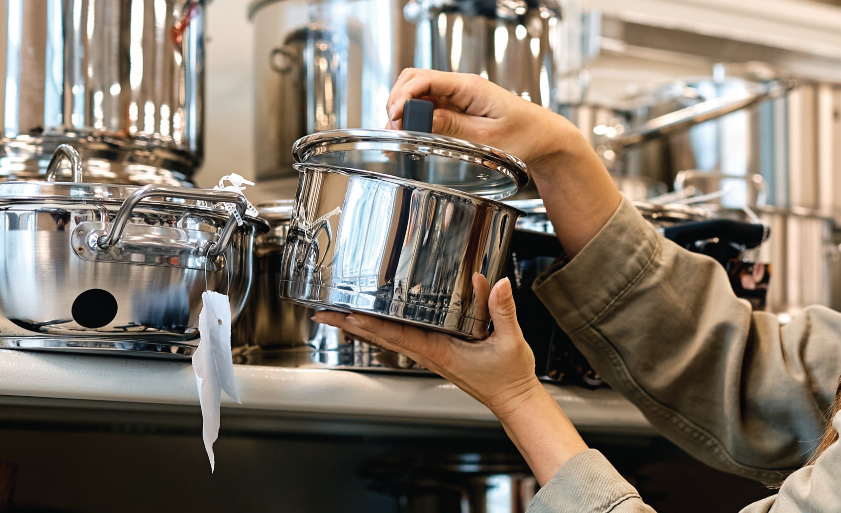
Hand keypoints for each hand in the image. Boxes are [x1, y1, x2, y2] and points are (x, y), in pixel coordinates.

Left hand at [312, 276, 587, 483]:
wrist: (513, 400)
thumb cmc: (508, 378)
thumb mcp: (510, 341)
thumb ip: (502, 310)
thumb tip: (494, 284)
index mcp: (439, 351)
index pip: (396, 335)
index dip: (369, 323)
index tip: (346, 313)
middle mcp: (429, 354)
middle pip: (382, 337)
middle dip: (351, 324)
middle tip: (325, 311)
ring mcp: (431, 356)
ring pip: (389, 338)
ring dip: (363, 327)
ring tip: (341, 313)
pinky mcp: (437, 354)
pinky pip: (403, 339)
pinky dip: (384, 330)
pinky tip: (378, 321)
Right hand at [387, 68, 622, 256]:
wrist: (545, 138)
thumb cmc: (526, 135)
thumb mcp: (487, 137)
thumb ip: (452, 127)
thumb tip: (421, 120)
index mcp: (469, 86)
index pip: (425, 79)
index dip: (403, 97)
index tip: (395, 117)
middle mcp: (461, 88)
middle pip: (415, 80)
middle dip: (397, 100)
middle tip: (392, 127)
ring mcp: (458, 98)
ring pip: (419, 93)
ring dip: (404, 109)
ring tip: (399, 133)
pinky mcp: (458, 109)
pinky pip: (430, 107)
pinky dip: (416, 117)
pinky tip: (412, 132)